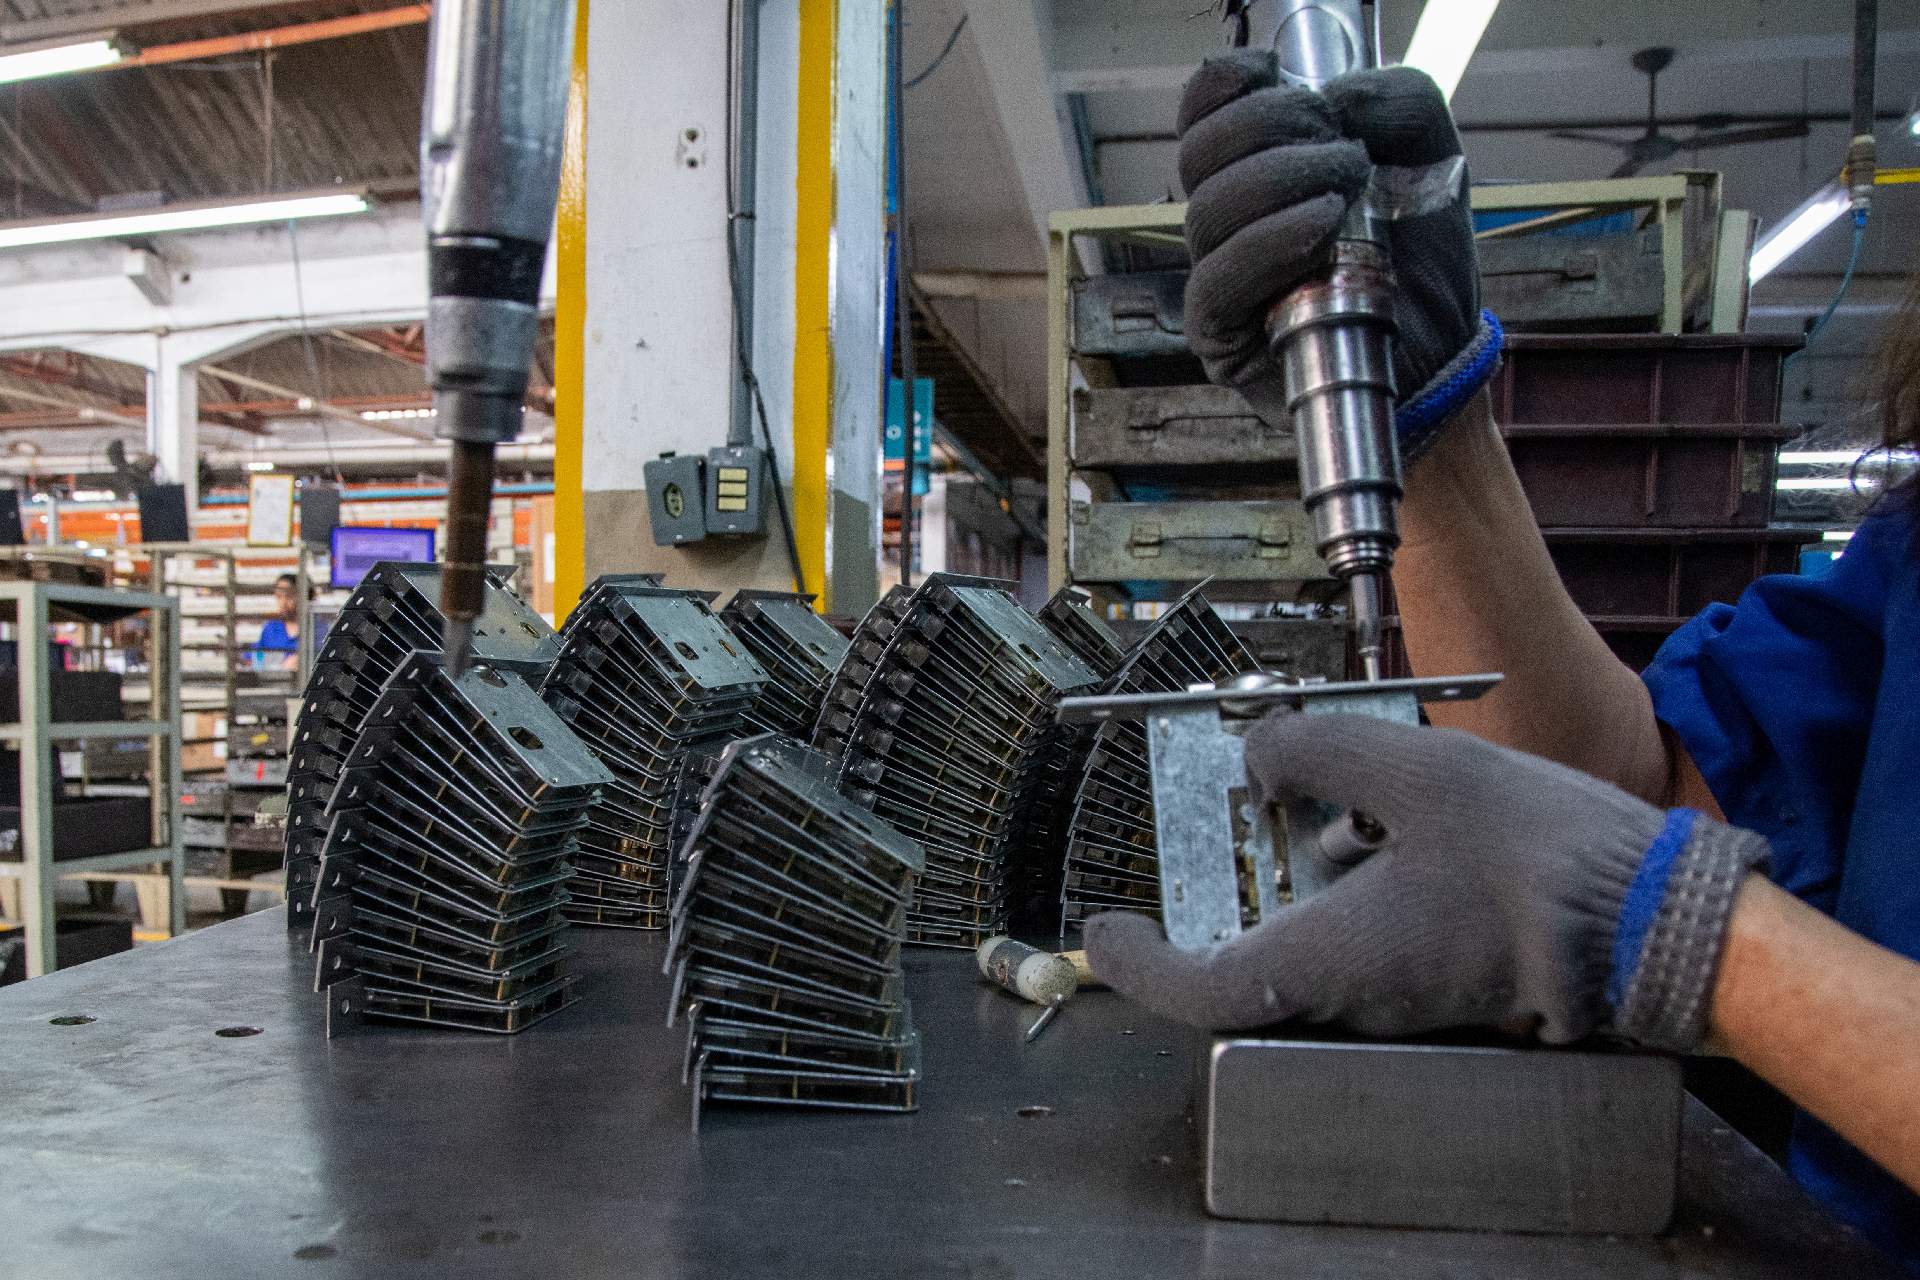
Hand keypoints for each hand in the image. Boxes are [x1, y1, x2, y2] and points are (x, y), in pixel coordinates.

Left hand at [1084, 713, 1767, 1049]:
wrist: (1662, 924)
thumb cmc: (1544, 860)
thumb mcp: (1416, 771)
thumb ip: (1319, 751)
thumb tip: (1261, 756)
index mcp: (1330, 960)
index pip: (1197, 990)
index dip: (1136, 965)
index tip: (1105, 930)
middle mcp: (1354, 996)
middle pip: (1251, 954)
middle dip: (1233, 880)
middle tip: (1235, 810)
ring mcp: (1400, 997)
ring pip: (1313, 935)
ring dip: (1308, 866)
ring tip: (1339, 791)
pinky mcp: (1439, 980)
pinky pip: (1368, 935)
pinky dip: (1359, 876)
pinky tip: (1398, 821)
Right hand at [1178, 55, 1495, 457]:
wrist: (1438, 348)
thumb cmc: (1419, 256)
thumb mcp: (1430, 156)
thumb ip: (1399, 102)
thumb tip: (1336, 95)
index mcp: (1253, 170)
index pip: (1201, 116)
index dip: (1225, 84)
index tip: (1274, 69)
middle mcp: (1224, 221)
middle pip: (1202, 152)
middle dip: (1274, 129)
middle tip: (1345, 152)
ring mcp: (1216, 277)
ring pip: (1209, 209)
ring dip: (1281, 181)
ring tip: (1347, 192)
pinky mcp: (1221, 335)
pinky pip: (1217, 280)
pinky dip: (1270, 242)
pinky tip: (1321, 228)